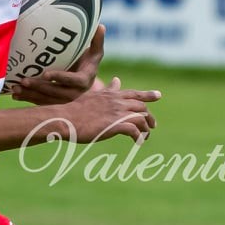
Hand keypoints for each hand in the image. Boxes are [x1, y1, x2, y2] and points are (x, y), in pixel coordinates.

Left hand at [10, 26, 104, 105]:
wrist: (86, 80)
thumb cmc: (89, 62)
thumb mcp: (96, 52)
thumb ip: (97, 41)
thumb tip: (101, 25)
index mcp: (85, 81)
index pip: (72, 80)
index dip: (59, 77)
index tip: (46, 74)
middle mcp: (75, 94)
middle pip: (56, 92)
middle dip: (39, 88)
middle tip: (24, 81)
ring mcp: (65, 101)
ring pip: (47, 100)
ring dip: (30, 95)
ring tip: (16, 89)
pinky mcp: (56, 104)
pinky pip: (41, 103)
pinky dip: (28, 99)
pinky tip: (15, 95)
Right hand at [37, 77, 160, 144]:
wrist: (65, 119)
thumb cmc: (75, 110)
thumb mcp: (93, 95)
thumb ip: (107, 91)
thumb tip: (116, 81)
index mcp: (111, 95)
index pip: (134, 93)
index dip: (147, 94)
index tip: (159, 96)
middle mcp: (116, 102)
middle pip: (141, 107)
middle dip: (149, 116)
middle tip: (153, 125)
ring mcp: (116, 113)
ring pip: (140, 118)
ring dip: (145, 128)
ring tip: (145, 136)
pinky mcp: (115, 126)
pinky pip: (134, 131)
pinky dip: (139, 137)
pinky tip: (138, 142)